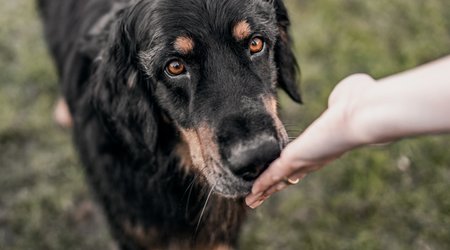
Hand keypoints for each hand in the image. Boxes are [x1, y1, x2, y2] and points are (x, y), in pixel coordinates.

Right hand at [246, 74, 377, 207]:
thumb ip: (338, 99)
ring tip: (251, 201)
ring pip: (279, 180)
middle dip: (275, 187)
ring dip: (265, 191)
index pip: (305, 162)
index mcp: (326, 145)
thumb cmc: (361, 101)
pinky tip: (252, 193)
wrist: (364, 112)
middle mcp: (315, 159)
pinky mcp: (294, 159)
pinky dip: (262, 184)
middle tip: (261, 196)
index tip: (285, 176)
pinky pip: (273, 174)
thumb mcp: (345, 97)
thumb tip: (338, 98)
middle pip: (290, 177)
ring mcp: (305, 161)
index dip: (293, 170)